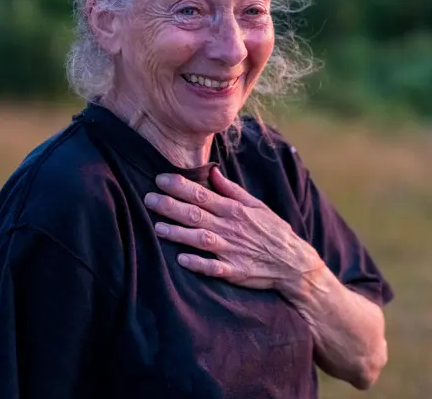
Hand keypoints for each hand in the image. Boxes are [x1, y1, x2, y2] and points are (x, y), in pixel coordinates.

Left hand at [144, 167, 322, 292]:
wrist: (292, 262)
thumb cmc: (272, 230)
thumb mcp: (256, 205)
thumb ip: (231, 189)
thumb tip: (212, 170)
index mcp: (234, 209)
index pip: (202, 194)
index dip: (180, 186)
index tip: (160, 179)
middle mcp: (230, 228)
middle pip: (196, 214)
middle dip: (170, 206)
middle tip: (148, 198)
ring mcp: (231, 250)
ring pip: (200, 239)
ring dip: (178, 233)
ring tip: (157, 227)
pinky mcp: (234, 271)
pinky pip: (213, 268)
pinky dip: (198, 263)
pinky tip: (181, 259)